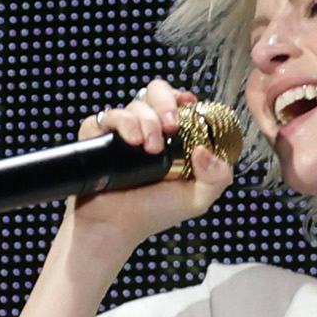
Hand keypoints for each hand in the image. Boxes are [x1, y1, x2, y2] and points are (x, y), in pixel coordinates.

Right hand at [54, 77, 234, 257]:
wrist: (115, 225)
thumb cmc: (154, 212)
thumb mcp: (198, 198)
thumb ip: (218, 177)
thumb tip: (205, 150)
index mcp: (174, 137)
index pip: (181, 102)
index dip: (185, 99)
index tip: (190, 105)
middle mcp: (149, 128)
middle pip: (157, 91)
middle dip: (166, 103)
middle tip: (171, 126)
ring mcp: (124, 130)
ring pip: (137, 103)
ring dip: (148, 121)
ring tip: (150, 149)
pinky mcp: (98, 133)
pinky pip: (111, 114)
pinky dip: (124, 122)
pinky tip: (132, 140)